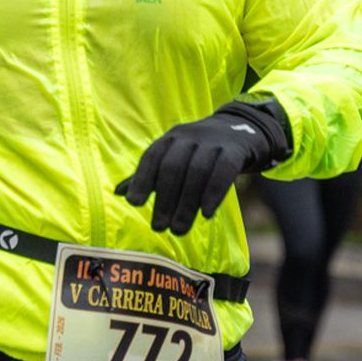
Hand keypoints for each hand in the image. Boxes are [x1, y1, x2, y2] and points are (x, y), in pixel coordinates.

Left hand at [115, 100, 291, 234]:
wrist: (242, 130)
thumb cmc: (201, 150)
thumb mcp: (176, 155)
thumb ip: (150, 174)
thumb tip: (119, 193)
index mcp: (172, 137)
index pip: (153, 156)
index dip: (141, 179)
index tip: (135, 204)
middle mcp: (190, 136)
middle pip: (173, 168)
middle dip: (164, 200)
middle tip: (159, 227)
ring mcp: (213, 142)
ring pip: (197, 173)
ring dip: (186, 204)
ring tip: (179, 230)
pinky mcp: (234, 151)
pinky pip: (223, 172)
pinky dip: (213, 193)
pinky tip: (206, 214)